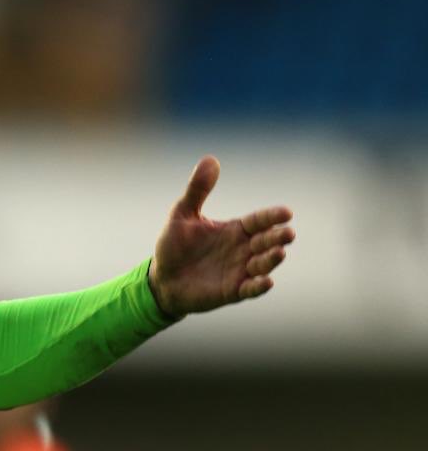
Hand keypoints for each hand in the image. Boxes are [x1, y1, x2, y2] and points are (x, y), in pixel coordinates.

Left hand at [148, 156, 294, 317]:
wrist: (162, 279)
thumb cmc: (174, 246)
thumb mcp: (182, 214)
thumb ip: (197, 190)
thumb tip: (211, 159)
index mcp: (235, 230)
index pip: (259, 221)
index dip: (272, 217)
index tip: (286, 212)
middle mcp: (242, 249)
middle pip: (266, 241)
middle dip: (278, 237)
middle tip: (288, 233)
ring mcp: (239, 271)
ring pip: (263, 265)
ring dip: (272, 260)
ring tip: (279, 252)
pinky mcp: (232, 291)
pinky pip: (250, 289)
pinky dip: (259, 286)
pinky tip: (265, 281)